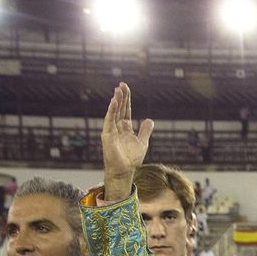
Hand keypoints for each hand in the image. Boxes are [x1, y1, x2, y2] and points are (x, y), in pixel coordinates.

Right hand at [102, 82, 153, 201]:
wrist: (124, 171)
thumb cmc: (131, 159)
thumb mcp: (142, 142)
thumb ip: (145, 131)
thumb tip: (149, 119)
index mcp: (125, 128)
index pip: (126, 110)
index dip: (127, 100)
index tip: (126, 88)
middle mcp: (117, 128)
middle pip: (120, 109)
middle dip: (121, 96)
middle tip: (122, 84)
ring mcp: (111, 131)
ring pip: (114, 112)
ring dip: (116, 101)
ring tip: (118, 90)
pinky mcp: (107, 135)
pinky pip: (109, 120)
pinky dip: (112, 111)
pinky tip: (114, 102)